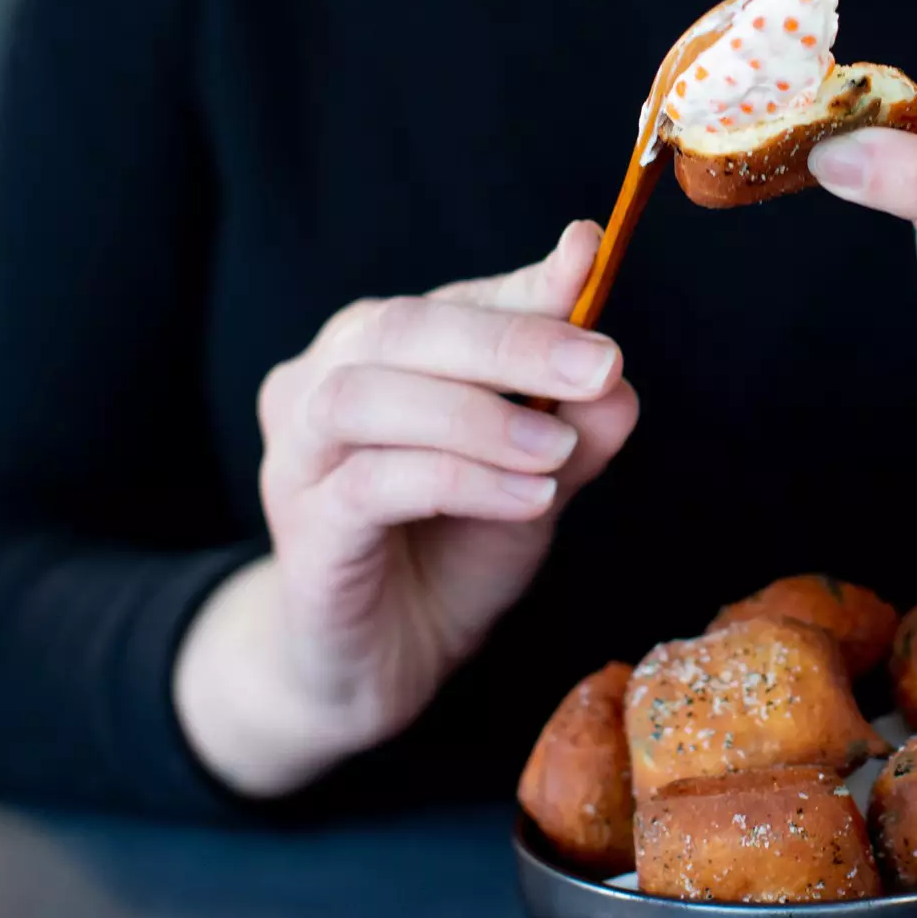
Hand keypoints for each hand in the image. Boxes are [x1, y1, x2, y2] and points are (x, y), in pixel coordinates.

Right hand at [178, 222, 637, 791]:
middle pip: (402, 327)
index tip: (590, 256)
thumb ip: (574, 428)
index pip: (453, 299)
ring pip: (367, 395)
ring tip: (557, 447)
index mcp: (379, 352)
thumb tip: (618, 380)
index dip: (524, 283)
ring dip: (477, 414)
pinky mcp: (302, 527)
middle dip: (510, 340)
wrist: (383, 661)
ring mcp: (299, 455)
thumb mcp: (535, 480)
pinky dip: (459, 481)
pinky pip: (372, 484)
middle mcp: (322, 383)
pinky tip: (528, 499)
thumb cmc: (453, 550)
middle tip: (601, 363)